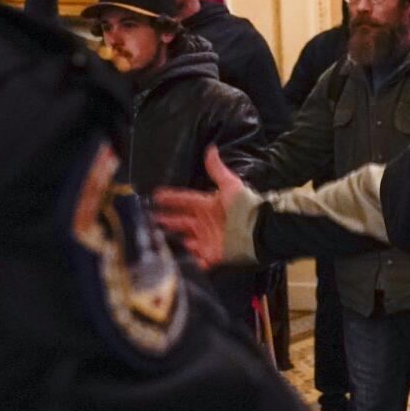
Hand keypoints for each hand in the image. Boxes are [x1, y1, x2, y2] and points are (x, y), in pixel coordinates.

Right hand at [150, 145, 244, 268]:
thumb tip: (211, 148)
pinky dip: (188, 262)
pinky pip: (197, 260)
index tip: (156, 195)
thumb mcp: (230, 186)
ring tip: (155, 241)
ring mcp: (207, 240)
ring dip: (172, 241)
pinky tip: (173, 262)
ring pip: (185, 241)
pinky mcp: (212, 256)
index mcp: (208, 205)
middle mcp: (205, 223)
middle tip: (149, 219)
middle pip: (181, 222)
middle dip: (166, 220)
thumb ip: (217, 170)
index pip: (185, 200)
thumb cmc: (245, 206)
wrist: (260, 230)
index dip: (171, 198)